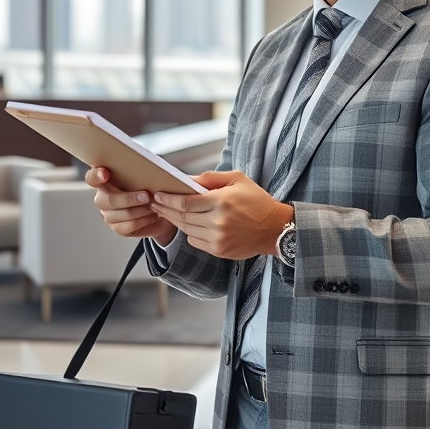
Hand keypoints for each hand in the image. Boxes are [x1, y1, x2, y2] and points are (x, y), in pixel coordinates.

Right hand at [86, 167, 178, 244]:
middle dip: (128, 199)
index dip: (96, 176)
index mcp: (106, 182)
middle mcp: (103, 198)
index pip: (92, 178)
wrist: (159, 208)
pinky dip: (143, 220)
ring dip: (140, 210)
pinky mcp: (118, 228)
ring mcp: (109, 215)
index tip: (105, 173)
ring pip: (120, 214)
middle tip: (146, 196)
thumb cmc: (149, 188)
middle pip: (108, 200)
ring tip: (153, 206)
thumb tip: (147, 170)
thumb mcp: (144, 177)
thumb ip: (138, 173)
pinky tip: (152, 215)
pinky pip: (128, 226)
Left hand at [150, 170, 293, 259]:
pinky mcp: (219, 250)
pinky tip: (185, 224)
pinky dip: (188, 232)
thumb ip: (211, 178)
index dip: (168, 199)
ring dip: (174, 221)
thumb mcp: (237, 179)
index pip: (185, 202)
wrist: (275, 228)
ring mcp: (218, 238)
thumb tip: (187, 179)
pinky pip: (195, 241)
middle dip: (165, 209)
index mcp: (222, 201)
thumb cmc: (257, 201)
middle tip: (154, 203)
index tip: (158, 195)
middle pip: (182, 217)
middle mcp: (218, 221)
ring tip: (164, 212)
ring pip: (186, 229)